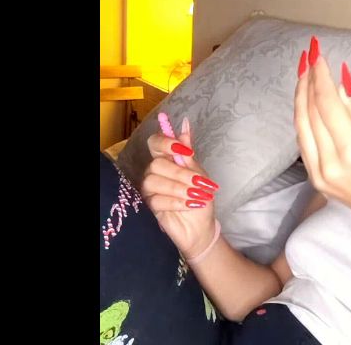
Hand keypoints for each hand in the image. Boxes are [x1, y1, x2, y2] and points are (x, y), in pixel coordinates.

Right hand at [141, 118, 220, 258]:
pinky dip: (176, 201)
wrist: (201, 226)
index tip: (185, 151)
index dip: (166, 143)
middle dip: (181, 174)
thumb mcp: (200, 173)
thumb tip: (185, 123)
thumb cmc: (201, 197)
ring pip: (154, 181)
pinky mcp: (149, 206)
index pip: (155, 142)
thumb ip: (188, 151)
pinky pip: (156, 199)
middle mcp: (154, 171)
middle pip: (157, 163)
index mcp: (167, 158)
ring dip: (179, 189)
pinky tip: (189, 205)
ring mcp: (150, 189)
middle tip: (200, 184)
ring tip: (196, 196)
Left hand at [294, 38, 350, 231]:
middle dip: (306, 81)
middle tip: (308, 55)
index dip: (319, 76)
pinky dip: (303, 119)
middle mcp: (330, 163)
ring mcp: (320, 175)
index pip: (326, 104)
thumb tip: (341, 83)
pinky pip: (303, 142)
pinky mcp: (317, 181)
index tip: (317, 54)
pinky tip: (308, 102)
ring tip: (304, 73)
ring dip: (300, 98)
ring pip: (300, 127)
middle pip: (308, 113)